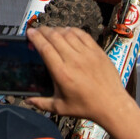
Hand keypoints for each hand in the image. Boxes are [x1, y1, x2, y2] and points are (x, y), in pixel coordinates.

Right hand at [25, 25, 139, 126]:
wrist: (112, 105)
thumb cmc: (87, 108)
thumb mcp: (61, 108)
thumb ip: (41, 103)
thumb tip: (27, 101)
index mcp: (62, 74)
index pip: (45, 48)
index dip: (35, 37)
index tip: (30, 33)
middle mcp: (73, 61)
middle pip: (54, 37)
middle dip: (43, 30)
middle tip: (38, 30)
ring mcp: (87, 54)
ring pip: (68, 33)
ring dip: (57, 30)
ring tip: (51, 31)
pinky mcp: (97, 52)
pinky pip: (83, 35)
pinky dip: (73, 30)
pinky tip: (68, 31)